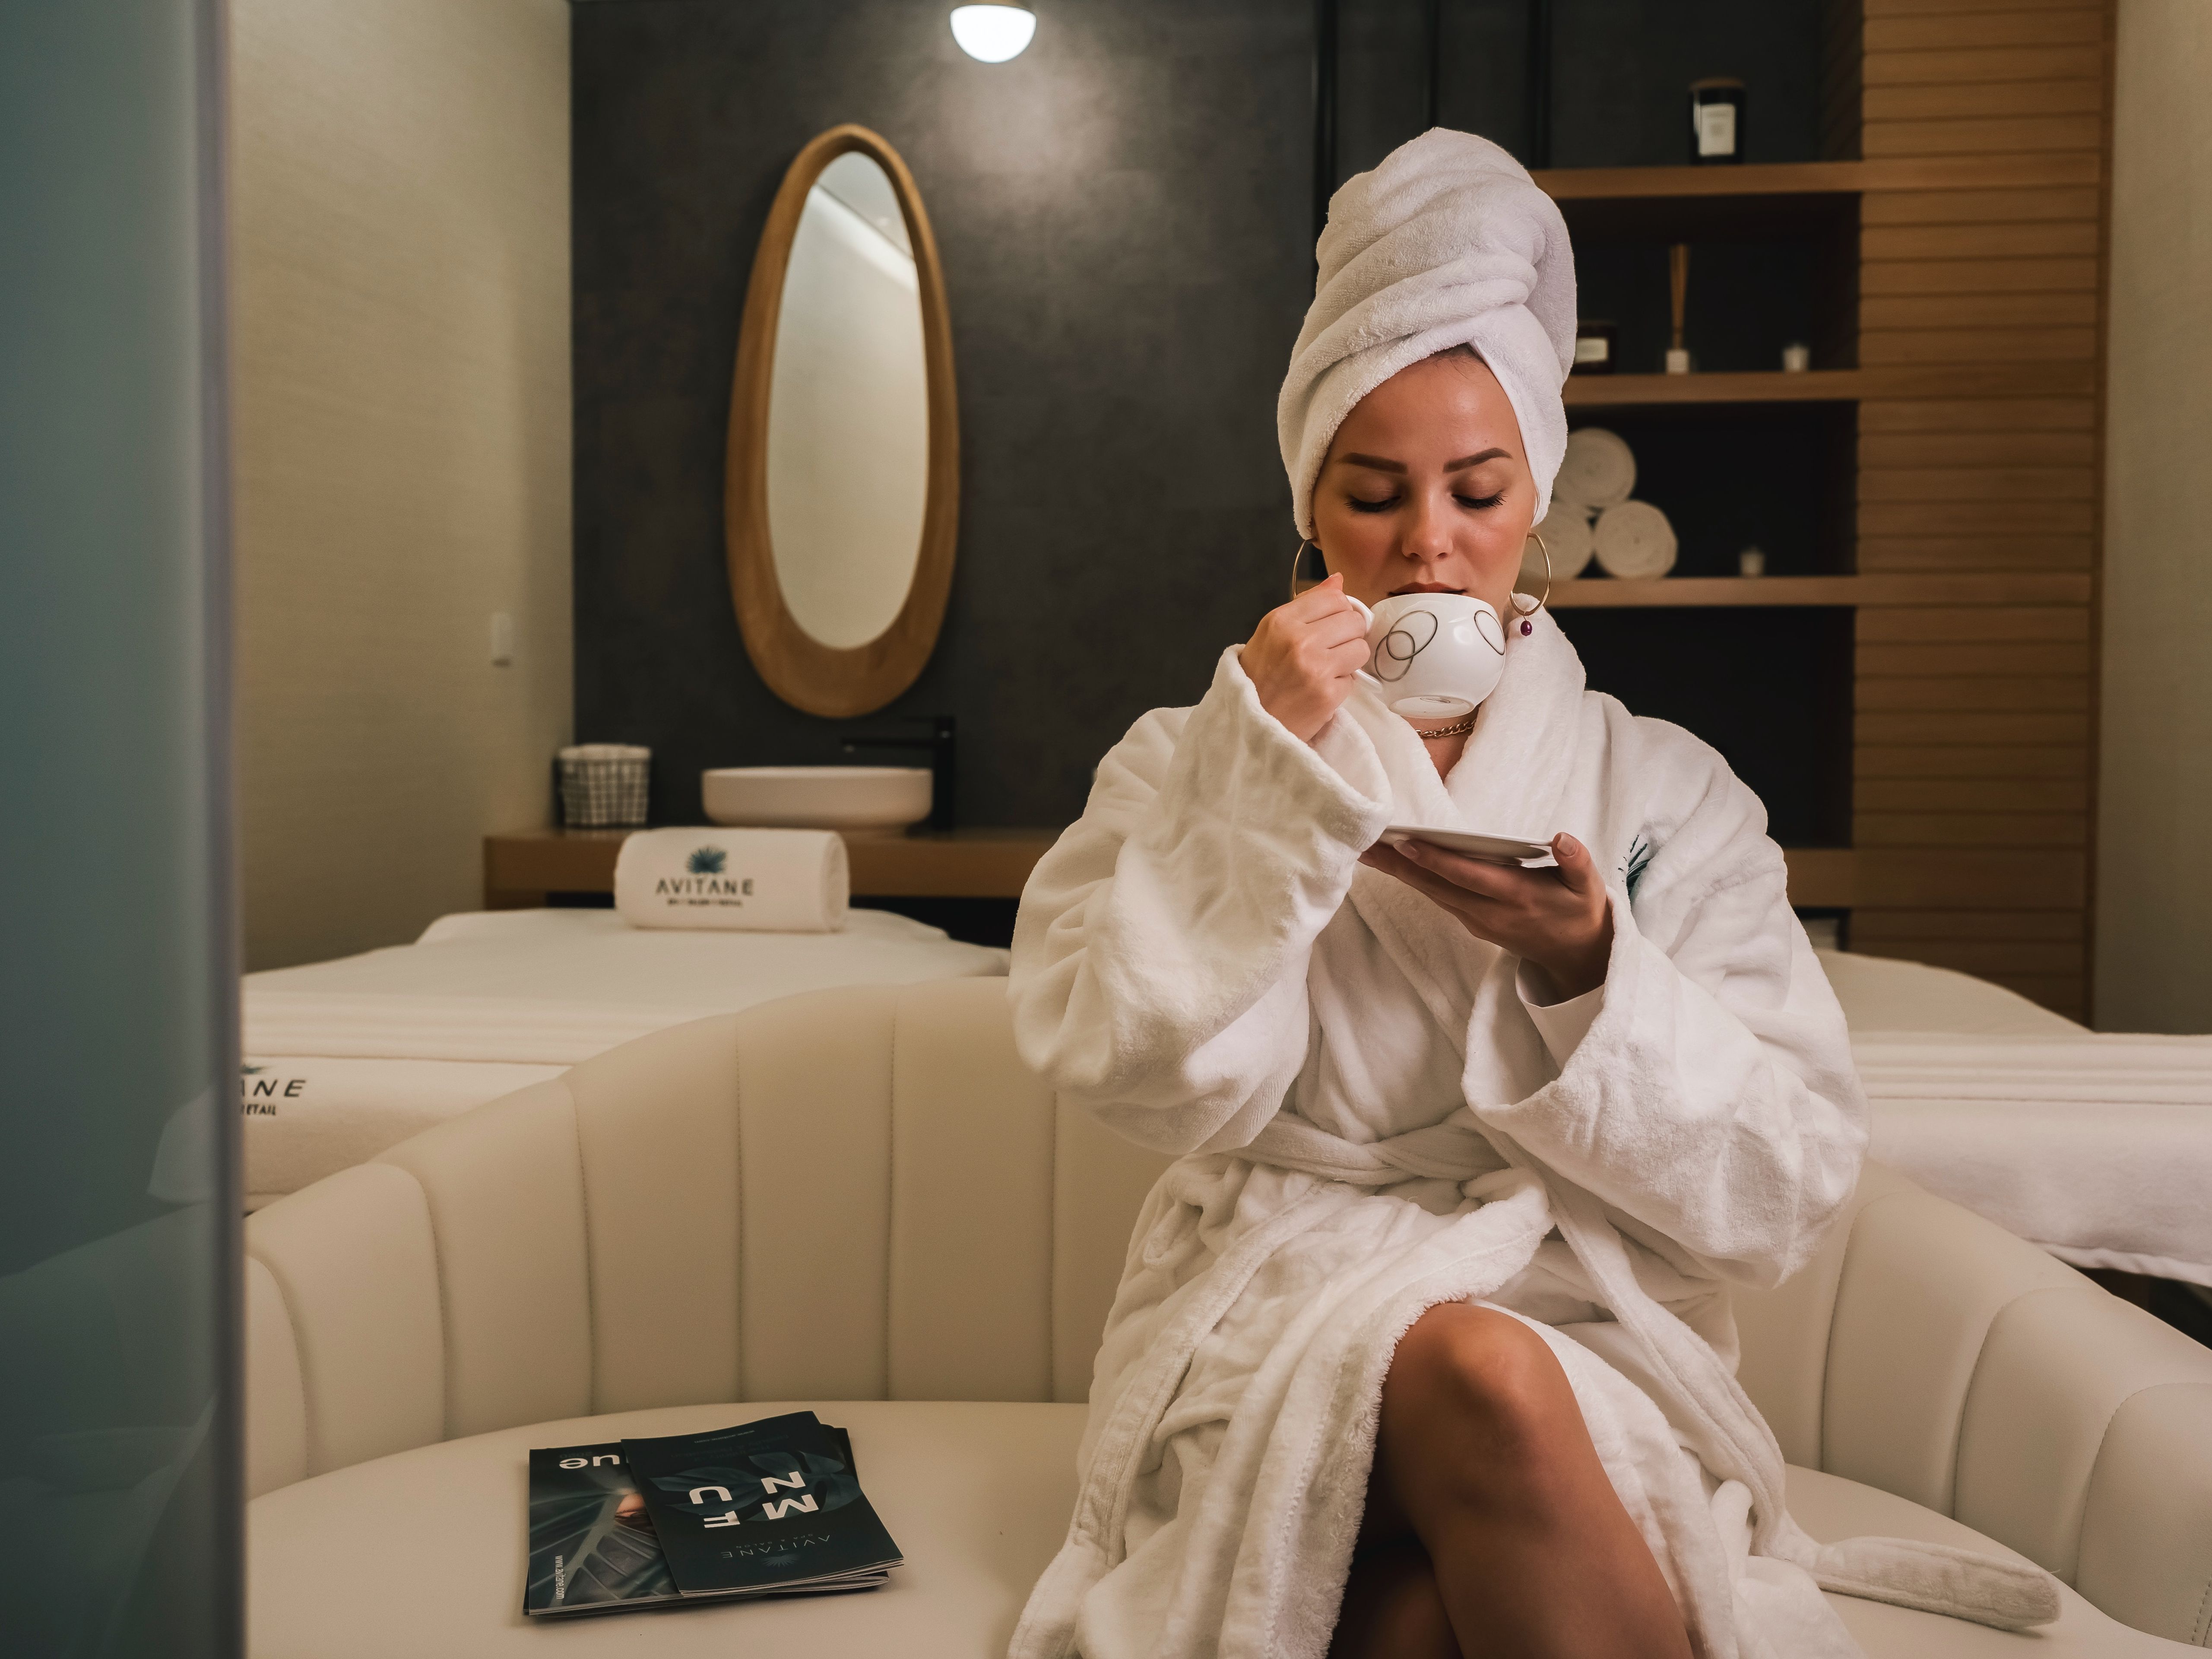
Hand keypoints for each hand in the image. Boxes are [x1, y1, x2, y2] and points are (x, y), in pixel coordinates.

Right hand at [1242, 574, 1372, 742]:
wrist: (1249, 724)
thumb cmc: (1259, 676)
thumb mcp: (1271, 633)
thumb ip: (1306, 605)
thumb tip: (1338, 580)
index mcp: (1281, 620)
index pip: (1335, 598)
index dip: (1339, 611)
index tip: (1330, 626)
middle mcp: (1298, 640)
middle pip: (1353, 620)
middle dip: (1348, 635)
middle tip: (1330, 650)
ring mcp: (1315, 668)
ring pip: (1361, 648)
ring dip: (1350, 659)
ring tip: (1328, 669)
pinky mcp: (1327, 694)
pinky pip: (1354, 678)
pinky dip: (1342, 684)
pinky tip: (1323, 689)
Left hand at [1359, 832, 1613, 997]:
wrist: (1576, 955)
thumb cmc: (1579, 910)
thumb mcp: (1588, 887)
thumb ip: (1577, 861)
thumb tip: (1562, 838)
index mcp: (1517, 897)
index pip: (1469, 876)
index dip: (1437, 861)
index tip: (1406, 843)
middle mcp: (1490, 913)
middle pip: (1437, 886)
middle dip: (1400, 866)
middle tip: (1366, 845)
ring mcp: (1478, 921)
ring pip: (1433, 893)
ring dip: (1400, 873)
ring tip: (1370, 850)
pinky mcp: (1473, 923)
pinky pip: (1439, 898)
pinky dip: (1416, 880)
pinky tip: (1396, 864)